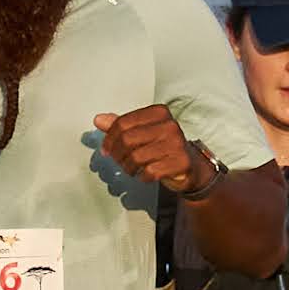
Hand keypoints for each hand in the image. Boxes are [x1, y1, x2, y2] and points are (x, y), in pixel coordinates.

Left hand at [98, 105, 213, 198]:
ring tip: (132, 169)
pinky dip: (143, 176)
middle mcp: (169, 125)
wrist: (190, 167)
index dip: (109, 139)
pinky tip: (145, 174)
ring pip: (136, 157)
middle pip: (127, 140)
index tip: (106, 150)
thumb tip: (98, 120)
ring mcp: (177, 143)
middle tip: (119, 161)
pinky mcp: (181, 162)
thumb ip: (120, 126)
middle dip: (117, 154)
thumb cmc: (162, 147)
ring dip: (128, 167)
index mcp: (158, 112)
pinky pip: (150, 172)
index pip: (122, 123)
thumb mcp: (141, 133)